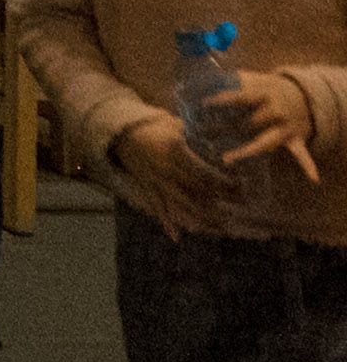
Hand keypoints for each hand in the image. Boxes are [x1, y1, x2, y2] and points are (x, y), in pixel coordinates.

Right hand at [118, 114, 249, 233]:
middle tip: (241, 205)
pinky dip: (165, 223)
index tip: (241, 184)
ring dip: (202, 216)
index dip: (225, 181)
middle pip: (199, 191)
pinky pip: (157, 207)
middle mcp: (167, 170)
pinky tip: (176, 238)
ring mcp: (156, 181)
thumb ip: (193, 134)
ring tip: (221, 224)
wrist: (119, 131)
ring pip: (182, 204)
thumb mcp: (173, 123)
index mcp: (175, 153)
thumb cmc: (150, 125)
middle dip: (221, 200)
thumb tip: (214, 142)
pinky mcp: (147, 187)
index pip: (206, 172)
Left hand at [207, 70, 327, 179]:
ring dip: (245, 151)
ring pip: (265, 142)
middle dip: (223, 129)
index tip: (204, 104)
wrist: (304, 96)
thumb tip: (202, 79)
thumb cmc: (268, 89)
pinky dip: (308, 165)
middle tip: (201, 133)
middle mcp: (276, 111)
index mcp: (263, 94)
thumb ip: (231, 80)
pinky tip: (313, 179)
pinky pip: (303, 154)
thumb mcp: (254, 80)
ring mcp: (287, 127)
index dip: (223, 100)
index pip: (241, 97)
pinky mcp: (296, 140)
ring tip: (225, 159)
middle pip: (247, 124)